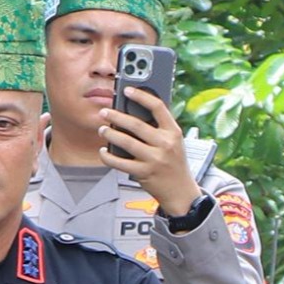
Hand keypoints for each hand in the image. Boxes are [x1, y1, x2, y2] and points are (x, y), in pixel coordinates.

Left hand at [94, 89, 198, 218]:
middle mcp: (165, 144)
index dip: (141, 95)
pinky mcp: (144, 173)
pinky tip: (103, 152)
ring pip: (126, 142)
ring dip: (110, 134)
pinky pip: (120, 163)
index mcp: (174, 132)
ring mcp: (154, 159)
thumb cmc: (174, 164)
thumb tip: (132, 112)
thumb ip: (159, 128)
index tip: (127, 90)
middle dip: (116, 116)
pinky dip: (108, 157)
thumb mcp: (174, 142)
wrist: (181, 192)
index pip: (158, 107)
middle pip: (136, 124)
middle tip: (104, 112)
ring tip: (102, 130)